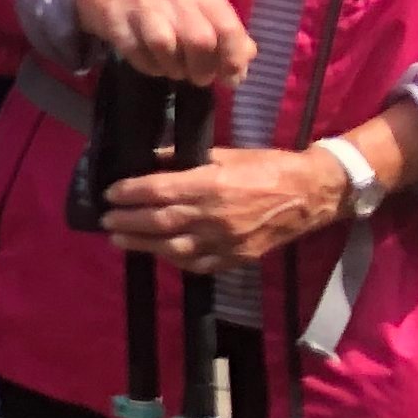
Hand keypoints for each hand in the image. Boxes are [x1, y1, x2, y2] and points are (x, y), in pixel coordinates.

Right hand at [73, 0, 257, 90]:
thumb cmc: (170, 12)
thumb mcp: (205, 18)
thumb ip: (229, 41)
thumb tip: (241, 70)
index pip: (229, 29)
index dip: (233, 60)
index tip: (230, 78)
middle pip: (200, 40)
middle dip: (202, 69)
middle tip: (199, 78)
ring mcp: (145, 6)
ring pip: (166, 46)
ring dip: (173, 68)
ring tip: (174, 69)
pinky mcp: (118, 20)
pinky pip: (137, 53)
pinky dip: (149, 66)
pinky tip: (153, 63)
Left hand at [103, 145, 350, 271]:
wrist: (312, 194)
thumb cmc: (268, 166)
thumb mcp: (225, 153)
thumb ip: (185, 158)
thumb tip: (150, 159)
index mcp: (210, 184)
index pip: (157, 190)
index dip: (129, 192)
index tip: (109, 193)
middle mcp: (214, 216)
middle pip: (159, 222)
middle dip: (127, 221)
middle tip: (105, 219)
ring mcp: (225, 241)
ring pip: (173, 248)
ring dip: (142, 244)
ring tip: (119, 239)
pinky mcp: (237, 257)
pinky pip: (197, 264)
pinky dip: (173, 260)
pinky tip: (158, 253)